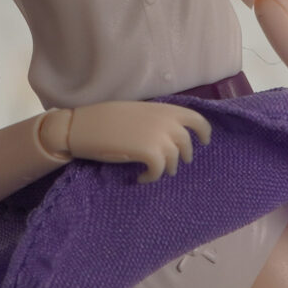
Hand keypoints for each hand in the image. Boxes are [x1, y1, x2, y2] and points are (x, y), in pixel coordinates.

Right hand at [44, 100, 210, 183]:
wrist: (83, 126)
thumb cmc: (104, 117)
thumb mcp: (137, 111)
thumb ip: (155, 119)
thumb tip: (167, 133)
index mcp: (163, 109)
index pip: (196, 119)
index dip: (204, 131)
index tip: (204, 141)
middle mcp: (166, 121)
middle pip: (187, 143)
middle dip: (184, 155)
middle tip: (176, 163)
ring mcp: (159, 137)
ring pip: (174, 159)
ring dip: (167, 168)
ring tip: (154, 172)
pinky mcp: (149, 153)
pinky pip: (160, 170)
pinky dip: (152, 177)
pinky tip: (141, 178)